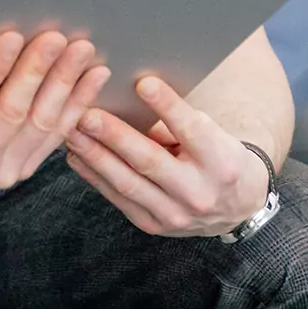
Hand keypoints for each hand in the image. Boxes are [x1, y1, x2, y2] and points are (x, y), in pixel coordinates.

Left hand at [65, 75, 269, 237]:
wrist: (236, 209)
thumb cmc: (218, 158)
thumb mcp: (212, 136)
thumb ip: (176, 123)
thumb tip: (131, 96)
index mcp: (221, 163)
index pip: (191, 130)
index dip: (167, 106)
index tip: (142, 83)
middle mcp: (199, 193)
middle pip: (150, 161)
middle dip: (114, 136)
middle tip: (86, 114)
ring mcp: (175, 215)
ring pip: (127, 183)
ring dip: (94, 156)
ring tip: (71, 131)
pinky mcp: (154, 226)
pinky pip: (118, 198)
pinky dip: (93, 175)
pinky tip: (76, 155)